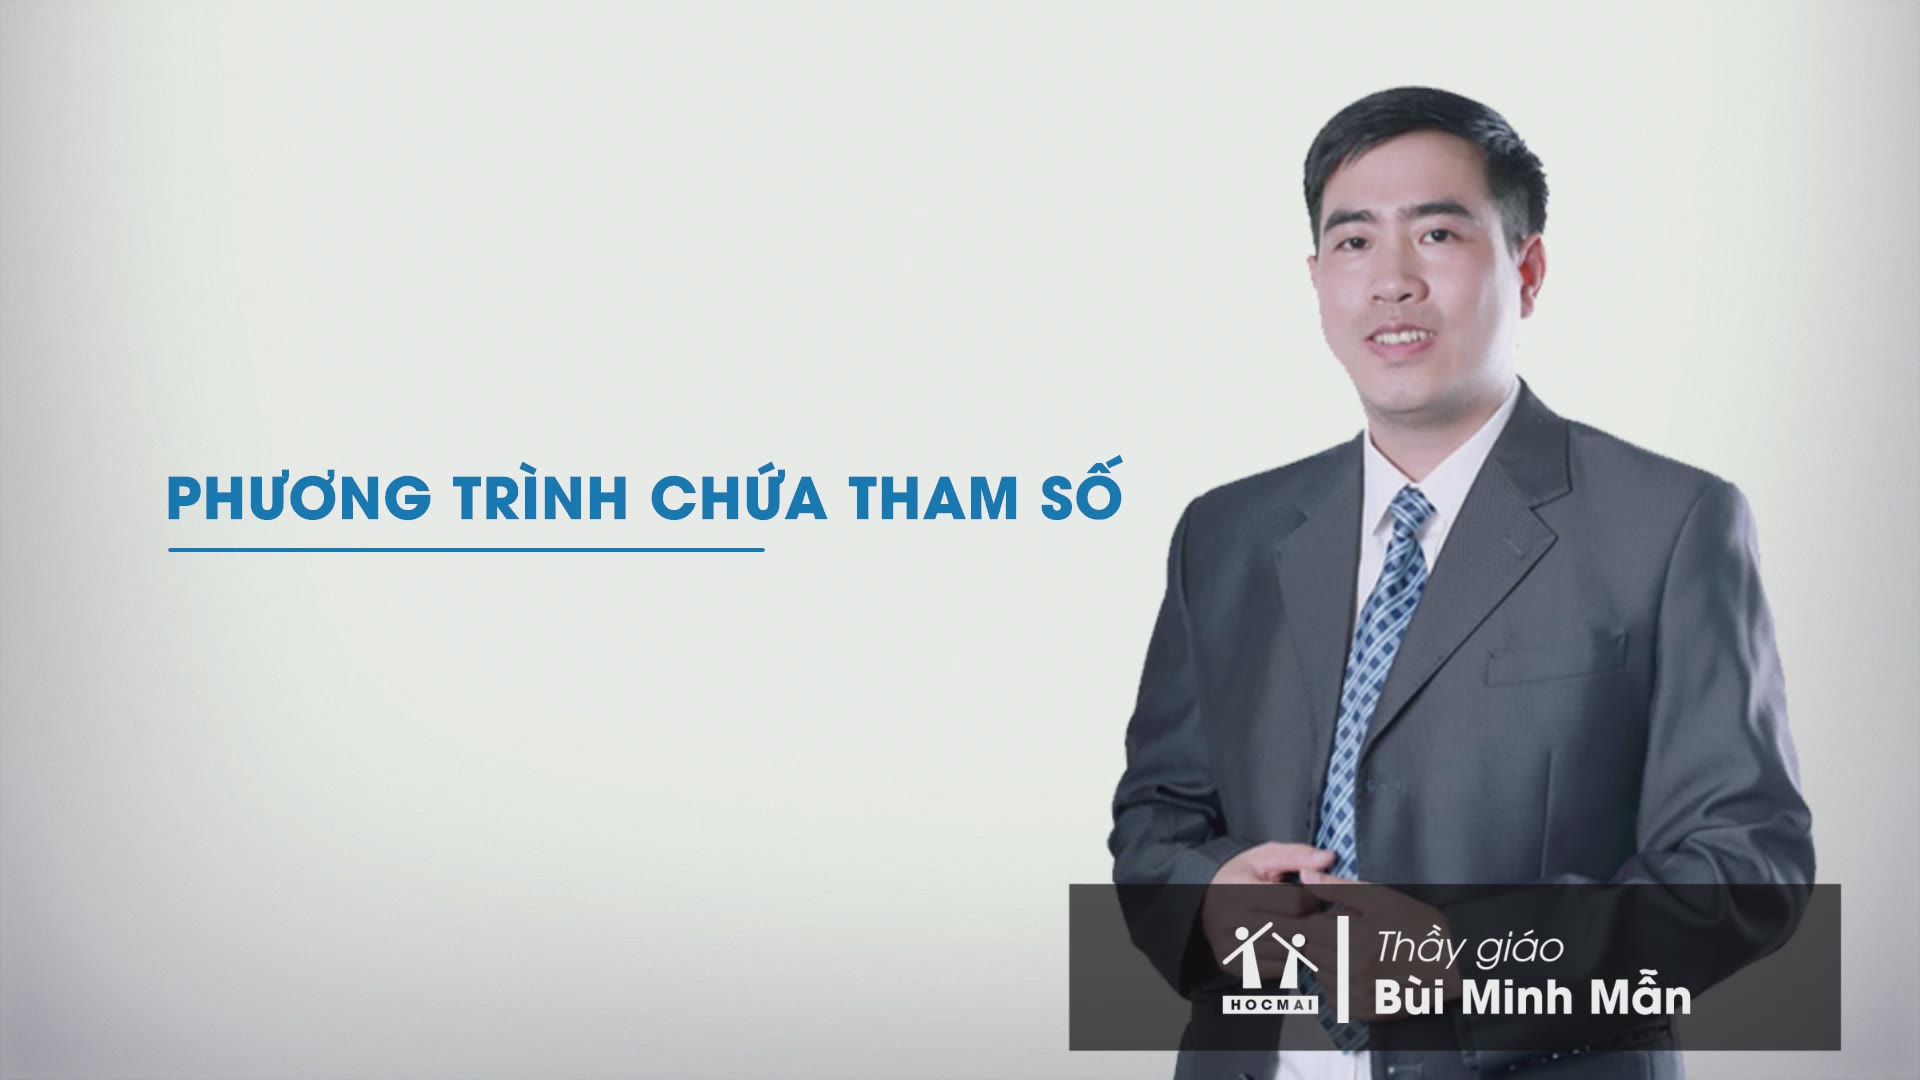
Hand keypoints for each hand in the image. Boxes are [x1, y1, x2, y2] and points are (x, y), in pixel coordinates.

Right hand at [1200, 843, 1333, 979]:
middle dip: (1310, 922)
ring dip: (1302, 941)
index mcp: (1236, 889)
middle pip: (1295, 931)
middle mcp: (1229, 921)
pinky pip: (1280, 969)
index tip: (1310, 895)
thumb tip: (1329, 858)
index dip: (1312, 898)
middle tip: (1309, 914)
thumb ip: (1297, 855)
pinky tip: (1283, 942)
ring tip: (1296, 927)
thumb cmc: (1240, 876)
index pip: (1295, 903)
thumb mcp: (1264, 857)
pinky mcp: (1235, 966)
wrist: (1203, 902)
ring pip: (1290, 952)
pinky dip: (1289, 957)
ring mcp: (1230, 947)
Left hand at [1292, 871, 1458, 1021]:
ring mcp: (1357, 996)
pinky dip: (1337, 982)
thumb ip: (1337, 887)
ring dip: (1327, 959)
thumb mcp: (1380, 897)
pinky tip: (1359, 970)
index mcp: (1352, 940)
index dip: (1308, 918)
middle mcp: (1350, 972)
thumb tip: (1302, 876)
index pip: (1303, 929)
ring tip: (1356, 949)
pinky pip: (1332, 995)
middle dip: (1320, 937)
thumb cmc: (1418, 926)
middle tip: (1347, 930)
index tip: (1322, 916)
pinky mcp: (1363, 1012)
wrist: (1454, 964)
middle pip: (1308, 950)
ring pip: (1318, 973)